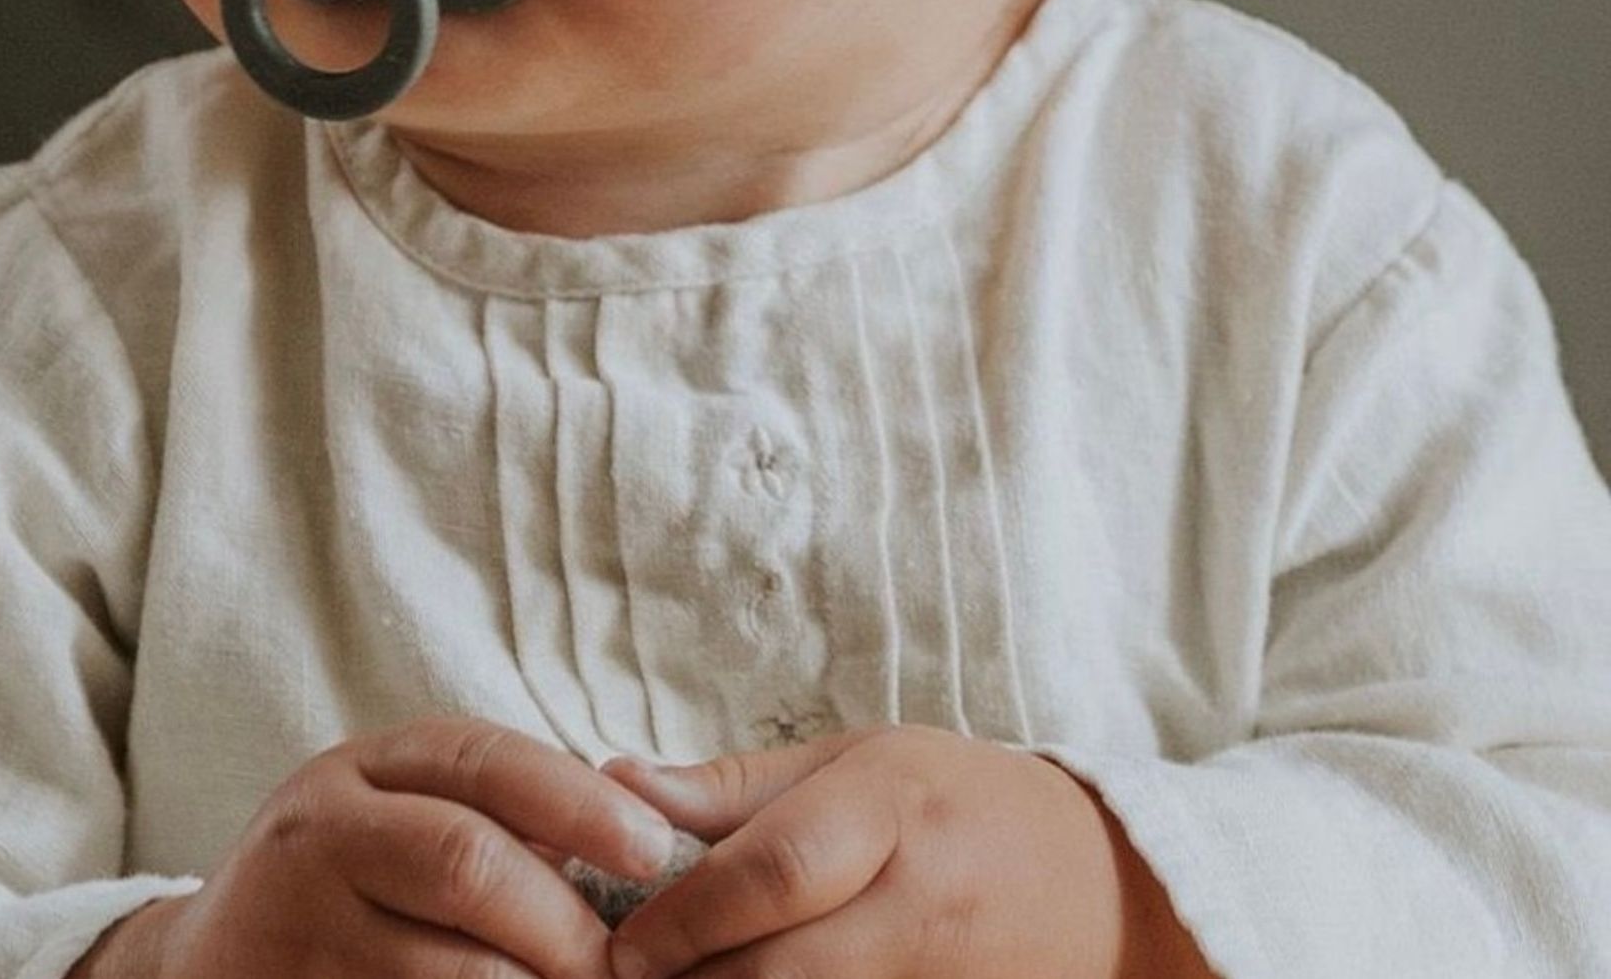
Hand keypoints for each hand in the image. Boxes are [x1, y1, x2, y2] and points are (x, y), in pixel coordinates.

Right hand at [70, 716, 676, 978]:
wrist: (205, 960)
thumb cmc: (348, 877)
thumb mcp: (403, 814)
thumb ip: (497, 815)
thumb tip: (635, 843)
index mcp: (368, 767)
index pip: (486, 764)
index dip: (580, 803)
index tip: (655, 849)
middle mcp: (324, 832)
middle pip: (468, 863)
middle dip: (562, 921)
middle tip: (617, 963)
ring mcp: (302, 926)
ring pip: (444, 966)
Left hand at [601, 726, 1208, 978]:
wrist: (1100, 887)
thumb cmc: (957, 803)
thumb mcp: (855, 759)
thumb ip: (734, 785)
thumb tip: (617, 782)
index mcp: (892, 810)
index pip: (769, 873)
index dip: (682, 917)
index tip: (620, 941)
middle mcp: (920, 907)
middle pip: (776, 972)